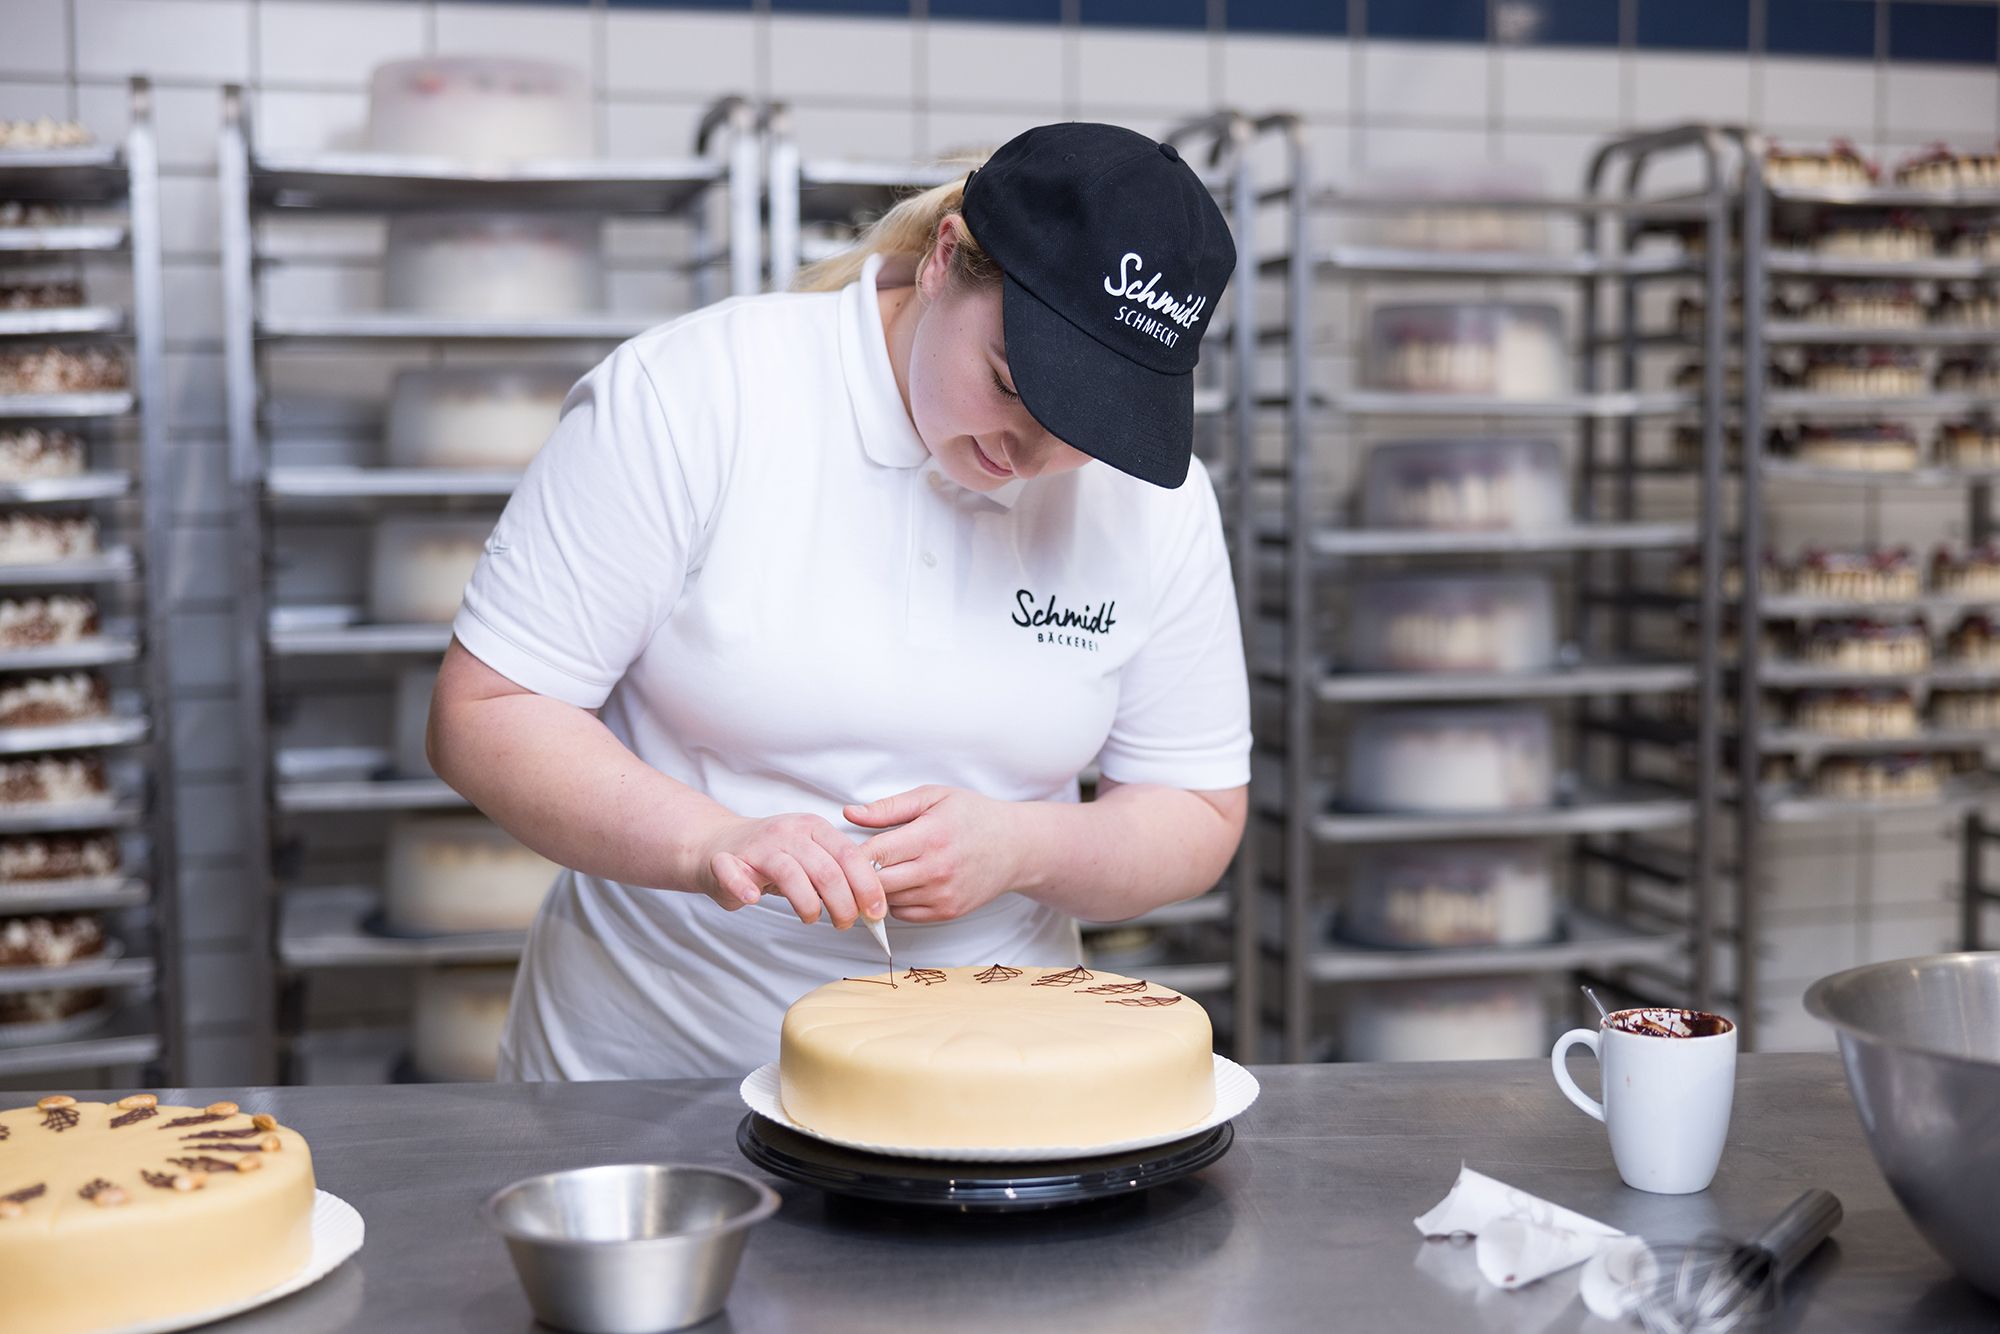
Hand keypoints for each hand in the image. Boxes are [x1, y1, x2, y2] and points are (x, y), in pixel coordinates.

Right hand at [695, 813, 885, 929]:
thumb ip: (837, 873)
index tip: (877, 912)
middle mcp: (788, 832)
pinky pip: (733, 873)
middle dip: (843, 903)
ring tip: (812, 919)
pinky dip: (743, 887)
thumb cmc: (770, 855)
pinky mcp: (724, 861)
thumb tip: (871, 905)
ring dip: (807, 904)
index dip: (868, 886)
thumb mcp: (810, 855)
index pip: (849, 855)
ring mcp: (756, 845)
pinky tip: (754, 899)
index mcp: (814, 828)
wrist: (716, 843)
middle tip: (845, 923)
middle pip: (825, 869)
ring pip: (789, 873)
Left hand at [844, 786, 1024, 923]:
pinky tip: (903, 882)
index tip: (844, 849)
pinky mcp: (948, 912)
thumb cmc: (972, 816)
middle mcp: (937, 869)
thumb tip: (849, 813)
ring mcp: (943, 894)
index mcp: (931, 836)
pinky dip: (896, 901)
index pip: (875, 853)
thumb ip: (889, 807)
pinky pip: (904, 914)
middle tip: (855, 864)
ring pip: (888, 901)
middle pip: (877, 883)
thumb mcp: (933, 798)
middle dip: (861, 875)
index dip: (853, 854)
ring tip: (883, 870)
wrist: (1015, 846)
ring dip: (878, 888)